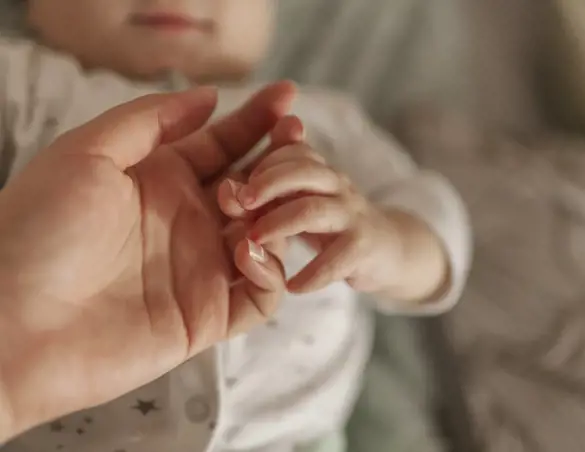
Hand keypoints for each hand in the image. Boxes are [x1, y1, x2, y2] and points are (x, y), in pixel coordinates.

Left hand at [0, 82, 294, 438]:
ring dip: (277, 215)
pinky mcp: (208, 317)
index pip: (223, 145)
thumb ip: (149, 120)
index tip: (287, 99)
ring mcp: (201, 270)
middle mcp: (187, 222)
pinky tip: (246, 250)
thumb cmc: (34, 232)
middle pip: (256, 187)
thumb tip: (208, 97)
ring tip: (253, 204)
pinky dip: (269, 271)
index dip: (257, 121)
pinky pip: (261, 294)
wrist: (9, 324)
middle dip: (280, 165)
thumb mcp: (86, 153)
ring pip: (269, 236)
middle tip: (289, 149)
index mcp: (160, 182)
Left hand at [218, 117, 418, 294]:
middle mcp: (338, 187)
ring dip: (278, 224)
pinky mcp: (364, 249)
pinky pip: (336, 259)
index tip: (237, 186)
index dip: (264, 165)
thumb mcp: (307, 198)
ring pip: (312, 210)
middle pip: (304, 171)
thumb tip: (230, 184)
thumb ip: (276, 187)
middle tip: (238, 204)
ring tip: (253, 242)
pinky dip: (311, 274)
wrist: (390, 249)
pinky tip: (291, 287)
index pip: (294, 153)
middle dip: (267, 183)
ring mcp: (352, 217)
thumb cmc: (335, 223)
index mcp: (321, 172)